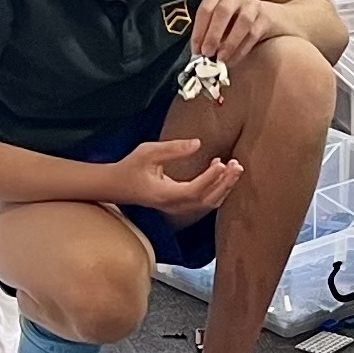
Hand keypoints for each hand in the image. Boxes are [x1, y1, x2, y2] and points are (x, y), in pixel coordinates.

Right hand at [110, 134, 241, 218]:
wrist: (117, 186)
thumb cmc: (130, 168)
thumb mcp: (148, 152)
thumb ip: (173, 148)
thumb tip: (198, 144)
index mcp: (165, 194)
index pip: (194, 190)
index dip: (210, 178)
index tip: (221, 163)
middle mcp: (174, 205)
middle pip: (207, 199)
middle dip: (225, 183)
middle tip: (236, 165)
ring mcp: (177, 208)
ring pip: (208, 203)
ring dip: (224, 186)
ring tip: (235, 168)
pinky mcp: (180, 205)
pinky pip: (204, 201)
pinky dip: (217, 189)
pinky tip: (220, 171)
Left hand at [190, 0, 283, 67]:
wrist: (267, 16)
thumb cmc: (234, 20)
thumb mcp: (218, 19)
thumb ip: (208, 31)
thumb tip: (198, 52)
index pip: (206, 9)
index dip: (199, 31)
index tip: (196, 49)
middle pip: (223, 12)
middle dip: (213, 35)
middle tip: (207, 53)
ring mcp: (252, 4)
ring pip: (242, 22)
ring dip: (229, 43)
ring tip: (220, 58)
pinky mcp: (265, 17)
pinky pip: (253, 34)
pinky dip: (241, 49)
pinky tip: (232, 60)